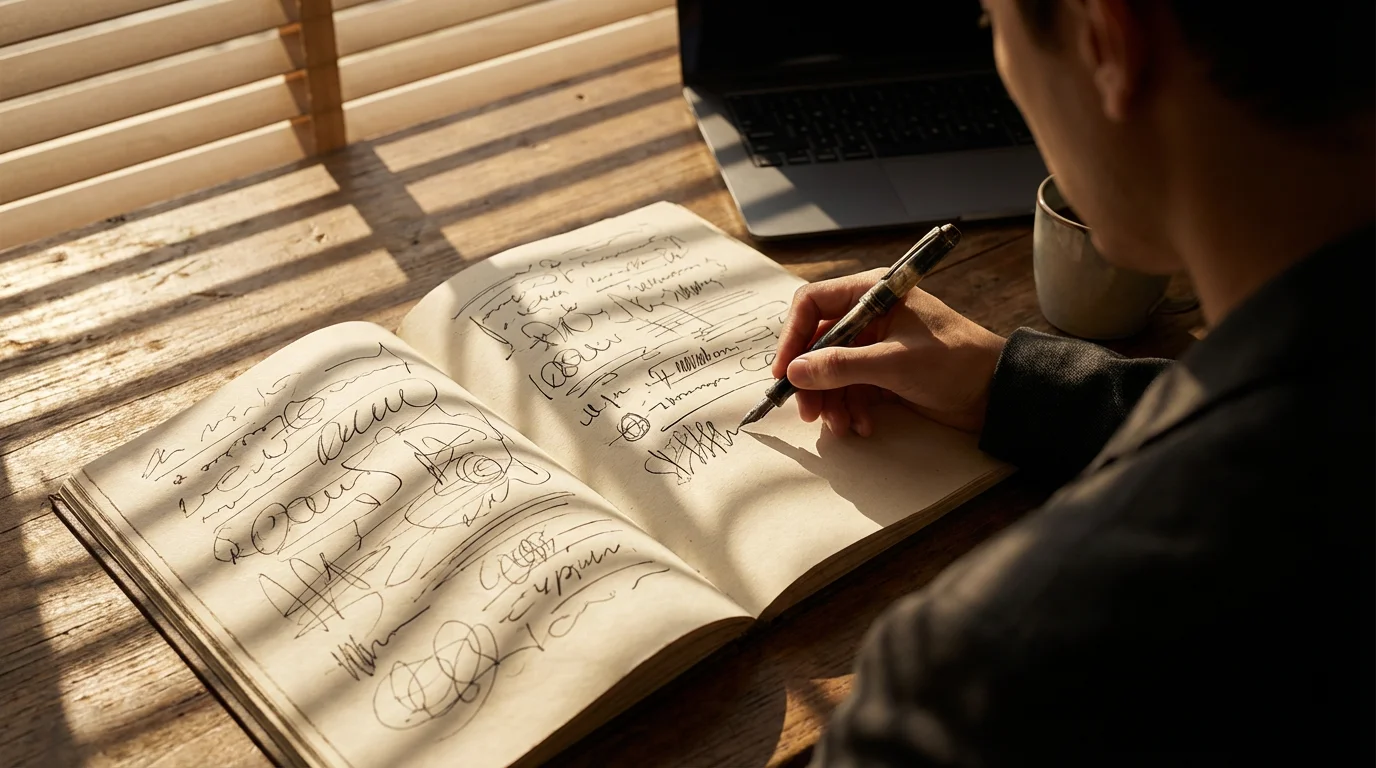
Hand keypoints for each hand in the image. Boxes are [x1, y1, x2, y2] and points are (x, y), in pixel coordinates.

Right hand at [772, 268, 1006, 436]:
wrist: (997, 392)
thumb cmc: (954, 362)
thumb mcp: (894, 363)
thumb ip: (841, 366)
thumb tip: (795, 372)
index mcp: (873, 293)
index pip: (813, 303)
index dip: (793, 336)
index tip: (785, 371)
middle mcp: (870, 315)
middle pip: (818, 343)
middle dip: (811, 379)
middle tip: (807, 411)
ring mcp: (876, 346)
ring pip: (832, 371)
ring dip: (831, 401)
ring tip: (840, 426)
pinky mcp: (884, 373)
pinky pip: (851, 389)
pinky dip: (851, 409)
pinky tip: (863, 425)